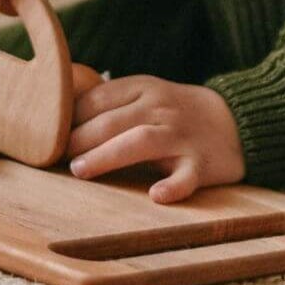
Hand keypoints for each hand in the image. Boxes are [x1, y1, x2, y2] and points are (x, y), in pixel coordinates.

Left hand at [68, 76, 245, 203]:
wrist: (236, 121)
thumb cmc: (176, 113)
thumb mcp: (144, 94)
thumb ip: (108, 103)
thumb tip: (56, 119)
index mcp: (143, 88)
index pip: (97, 99)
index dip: (69, 118)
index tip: (47, 138)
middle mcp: (160, 109)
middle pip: (112, 121)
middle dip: (79, 139)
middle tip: (55, 158)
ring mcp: (181, 136)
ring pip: (141, 142)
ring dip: (107, 156)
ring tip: (81, 170)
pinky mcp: (201, 164)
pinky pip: (187, 176)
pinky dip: (173, 186)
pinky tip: (156, 196)